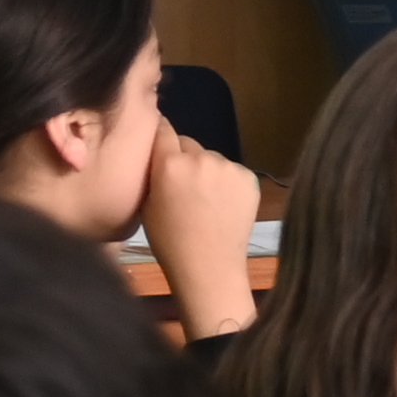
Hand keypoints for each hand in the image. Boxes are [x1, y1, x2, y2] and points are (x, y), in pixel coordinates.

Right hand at [143, 127, 264, 336]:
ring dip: (206, 170)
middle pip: (188, 143)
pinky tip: (224, 205)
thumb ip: (151, 173)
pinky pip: (231, 171)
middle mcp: (201, 158)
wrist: (210, 268)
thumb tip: (155, 153)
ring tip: (206, 200)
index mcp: (170, 164)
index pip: (163, 129)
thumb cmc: (170, 242)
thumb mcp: (147, 204)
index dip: (160, 135)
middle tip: (182, 184)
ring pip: (211, 157)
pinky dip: (227, 182)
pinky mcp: (249, 177)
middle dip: (183, 158)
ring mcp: (229, 167)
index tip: (160, 144)